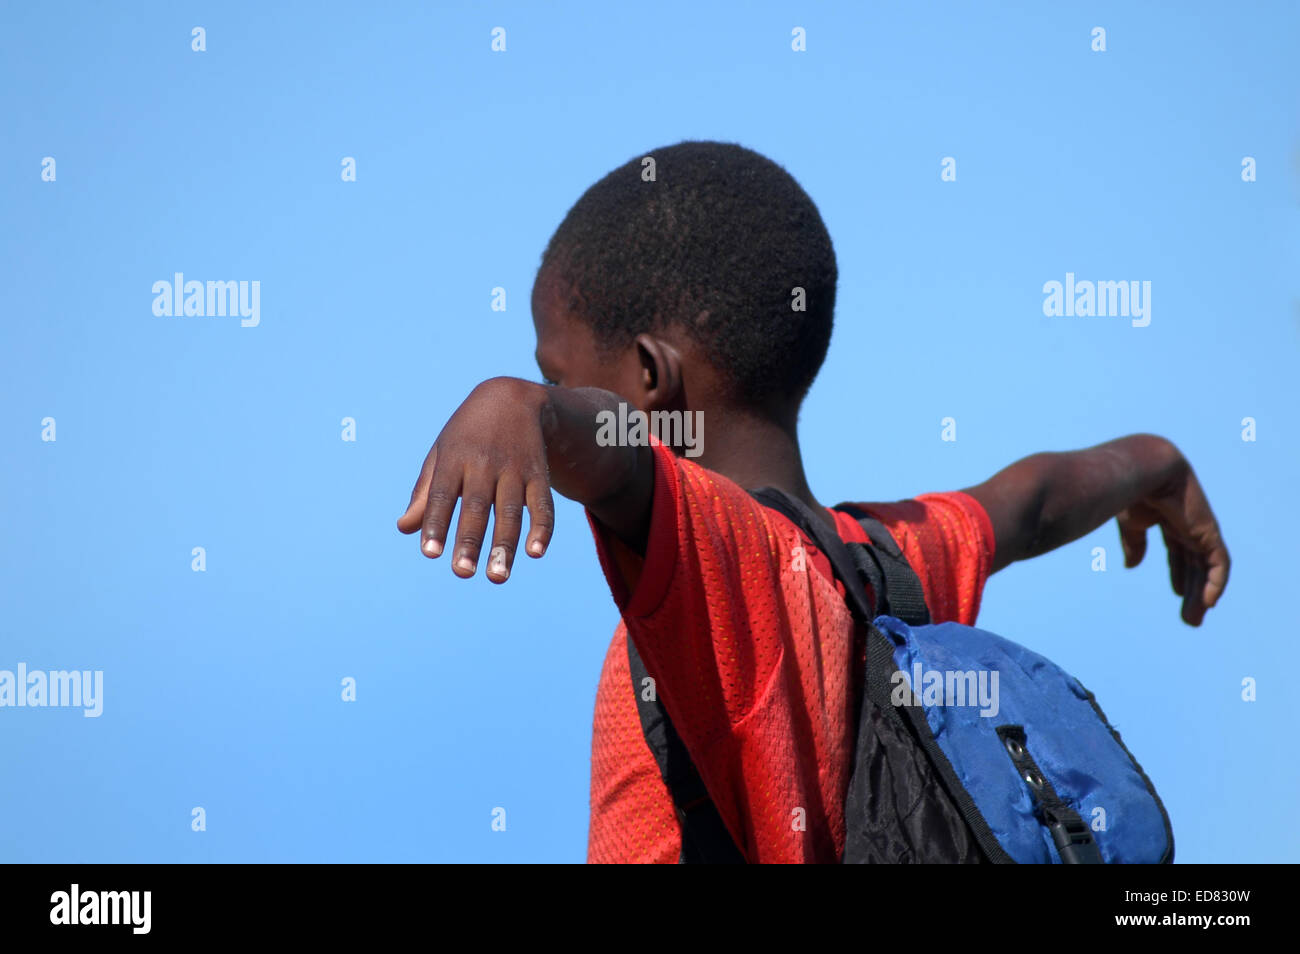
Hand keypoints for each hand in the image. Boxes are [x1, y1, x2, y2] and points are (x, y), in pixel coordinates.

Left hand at [396, 377, 554, 582]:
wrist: (512, 397)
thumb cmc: (467, 435)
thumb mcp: (441, 454)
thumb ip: (425, 493)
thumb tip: (405, 528)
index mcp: (453, 459)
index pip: (442, 495)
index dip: (435, 523)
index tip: (430, 553)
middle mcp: (484, 463)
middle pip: (476, 506)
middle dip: (470, 541)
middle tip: (462, 573)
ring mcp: (514, 468)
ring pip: (510, 510)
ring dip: (505, 545)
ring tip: (498, 577)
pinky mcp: (539, 473)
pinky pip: (542, 503)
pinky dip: (542, 528)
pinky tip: (536, 552)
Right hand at [1117, 459, 1228, 625]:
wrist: (1141, 468)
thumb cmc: (1126, 489)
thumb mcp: (1130, 523)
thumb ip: (1134, 543)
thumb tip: (1132, 566)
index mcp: (1168, 519)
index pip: (1179, 551)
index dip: (1178, 572)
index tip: (1178, 593)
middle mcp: (1188, 525)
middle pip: (1194, 563)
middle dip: (1192, 589)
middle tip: (1189, 617)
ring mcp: (1200, 528)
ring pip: (1207, 568)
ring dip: (1202, 594)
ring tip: (1194, 618)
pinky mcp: (1209, 531)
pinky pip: (1219, 563)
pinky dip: (1215, 583)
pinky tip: (1208, 602)